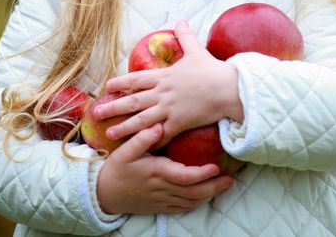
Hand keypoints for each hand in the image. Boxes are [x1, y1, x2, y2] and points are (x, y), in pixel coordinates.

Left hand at [92, 20, 243, 146]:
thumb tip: (181, 20)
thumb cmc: (212, 70)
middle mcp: (163, 93)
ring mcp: (170, 109)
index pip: (136, 79)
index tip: (106, 87)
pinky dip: (149, 141)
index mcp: (164, 76)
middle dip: (113, 108)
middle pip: (133, 101)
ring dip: (124, 128)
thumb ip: (186, 37)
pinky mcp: (180, 123)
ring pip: (141, 120)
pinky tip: (139, 147)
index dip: (120, 83)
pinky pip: (161, 134)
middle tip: (96, 113)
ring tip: (109, 134)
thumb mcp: (196, 50)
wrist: (228, 88)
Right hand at [96, 122, 234, 214]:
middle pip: (194, 192)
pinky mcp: (161, 207)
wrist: (104, 194)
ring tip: (225, 185)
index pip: (184, 177)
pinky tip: (207, 196)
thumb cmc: (117, 169)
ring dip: (210, 195)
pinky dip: (198, 203)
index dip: (202, 174)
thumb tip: (157, 126)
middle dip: (214, 187)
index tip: (215, 166)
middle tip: (230, 179)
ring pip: (192, 202)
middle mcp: (162, 189)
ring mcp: (163, 200)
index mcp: (156, 172)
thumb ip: (141, 138)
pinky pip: (184, 208)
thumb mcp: (125, 151)